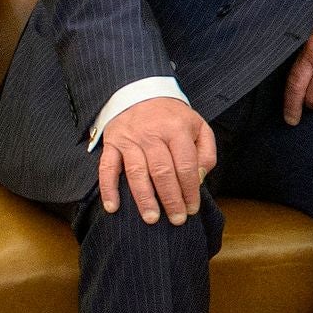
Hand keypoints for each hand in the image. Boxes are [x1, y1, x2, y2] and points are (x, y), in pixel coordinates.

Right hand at [95, 94, 216, 223]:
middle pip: (162, 172)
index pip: (185, 165)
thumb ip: (206, 152)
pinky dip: (108, 188)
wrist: (140, 92)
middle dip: (171, 199)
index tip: (192, 209)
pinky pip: (107, 168)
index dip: (190, 190)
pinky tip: (112, 207)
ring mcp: (130, 139)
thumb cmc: (172, 117)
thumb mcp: (198, 126)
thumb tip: (199, 179)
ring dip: (144, 198)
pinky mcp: (112, 143)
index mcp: (176, 129)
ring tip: (151, 219)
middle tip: (176, 220)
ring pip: (136, 172)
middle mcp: (152, 134)